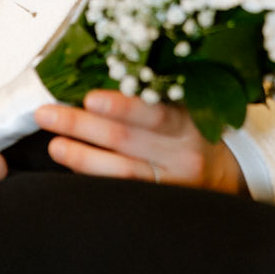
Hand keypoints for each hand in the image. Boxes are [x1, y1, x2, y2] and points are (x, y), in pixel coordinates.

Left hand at [35, 89, 246, 192]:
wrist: (228, 172)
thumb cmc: (194, 128)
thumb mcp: (186, 105)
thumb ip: (153, 93)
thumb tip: (97, 68)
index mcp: (189, 121)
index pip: (155, 113)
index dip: (122, 107)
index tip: (89, 99)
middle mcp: (183, 154)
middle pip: (128, 141)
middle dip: (82, 126)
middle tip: (46, 114)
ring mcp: (174, 184)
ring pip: (123, 174)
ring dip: (82, 157)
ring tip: (55, 146)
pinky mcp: (162, 205)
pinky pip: (125, 194)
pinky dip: (96, 181)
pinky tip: (72, 171)